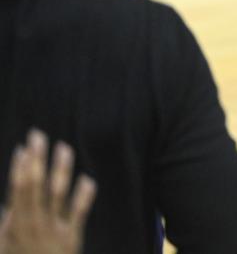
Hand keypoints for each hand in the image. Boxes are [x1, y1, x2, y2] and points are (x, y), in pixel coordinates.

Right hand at [0, 130, 95, 253]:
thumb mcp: (3, 246)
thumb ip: (4, 223)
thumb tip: (6, 206)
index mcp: (15, 224)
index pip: (17, 190)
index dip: (19, 168)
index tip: (22, 148)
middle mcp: (33, 223)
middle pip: (35, 185)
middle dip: (36, 158)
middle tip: (38, 135)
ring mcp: (53, 229)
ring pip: (58, 193)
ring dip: (60, 169)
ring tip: (64, 147)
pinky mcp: (72, 236)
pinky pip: (79, 213)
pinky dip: (84, 195)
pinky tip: (87, 178)